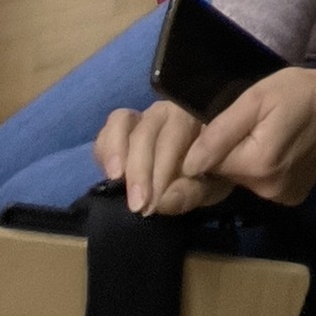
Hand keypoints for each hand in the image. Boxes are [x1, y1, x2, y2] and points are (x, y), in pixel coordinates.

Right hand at [95, 100, 234, 216]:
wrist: (202, 172)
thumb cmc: (211, 176)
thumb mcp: (211, 188)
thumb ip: (192, 192)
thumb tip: (163, 200)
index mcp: (194, 117)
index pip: (173, 136)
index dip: (161, 170)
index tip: (154, 202)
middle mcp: (166, 110)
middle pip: (146, 131)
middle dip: (140, 170)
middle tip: (137, 205)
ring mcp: (142, 116)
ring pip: (121, 122)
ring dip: (115, 153)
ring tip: (115, 180)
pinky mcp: (121, 129)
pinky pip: (106, 132)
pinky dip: (104, 151)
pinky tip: (110, 176)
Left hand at [180, 64, 315, 207]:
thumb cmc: (297, 92)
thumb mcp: (255, 99)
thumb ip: (220, 133)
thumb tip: (187, 166)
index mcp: (257, 165)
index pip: (209, 164)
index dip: (213, 142)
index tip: (230, 123)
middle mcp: (268, 190)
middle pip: (227, 174)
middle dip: (231, 152)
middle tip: (254, 124)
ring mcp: (282, 197)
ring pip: (244, 180)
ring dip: (247, 161)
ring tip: (268, 134)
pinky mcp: (292, 197)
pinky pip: (263, 185)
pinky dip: (264, 170)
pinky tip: (280, 149)